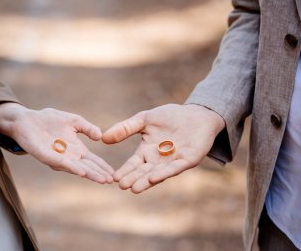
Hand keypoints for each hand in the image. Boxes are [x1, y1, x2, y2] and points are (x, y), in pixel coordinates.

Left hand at [0, 103, 113, 183]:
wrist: (26, 120)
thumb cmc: (49, 120)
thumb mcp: (74, 121)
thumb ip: (88, 128)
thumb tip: (101, 136)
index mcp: (76, 149)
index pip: (93, 160)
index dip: (103, 166)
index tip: (113, 173)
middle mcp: (69, 157)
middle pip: (87, 167)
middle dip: (99, 174)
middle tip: (111, 181)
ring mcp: (58, 158)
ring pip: (77, 168)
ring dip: (89, 174)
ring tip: (102, 179)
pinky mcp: (46, 156)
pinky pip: (61, 163)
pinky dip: (72, 168)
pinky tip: (82, 171)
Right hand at [102, 104, 224, 192]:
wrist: (196, 113)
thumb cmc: (170, 116)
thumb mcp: (144, 119)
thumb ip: (126, 128)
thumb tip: (103, 138)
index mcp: (148, 151)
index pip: (134, 163)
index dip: (125, 170)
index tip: (114, 177)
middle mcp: (159, 160)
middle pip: (144, 172)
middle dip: (133, 179)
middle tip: (122, 186)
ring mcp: (173, 161)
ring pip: (158, 173)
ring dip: (146, 181)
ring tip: (135, 188)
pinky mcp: (188, 160)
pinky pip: (175, 168)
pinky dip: (165, 173)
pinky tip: (154, 178)